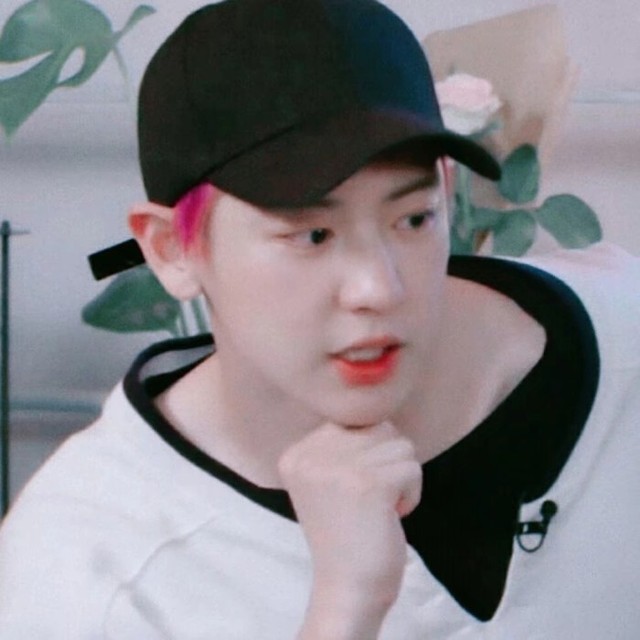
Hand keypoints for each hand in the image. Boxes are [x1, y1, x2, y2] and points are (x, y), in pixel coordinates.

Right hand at [278, 422, 421, 637]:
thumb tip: (381, 406)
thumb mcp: (326, 478)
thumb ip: (342, 444)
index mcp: (296, 453)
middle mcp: (311, 455)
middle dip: (387, 461)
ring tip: (380, 505)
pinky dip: (412, 493)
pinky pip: (412, 467)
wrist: (347, 587)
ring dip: (402, 476)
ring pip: (400, 444)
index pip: (352, 421)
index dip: (368, 453)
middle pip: (379, 427)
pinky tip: (392, 515)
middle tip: (371, 498)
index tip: (354, 489)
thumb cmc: (346, 532)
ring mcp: (338, 467)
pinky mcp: (369, 483)